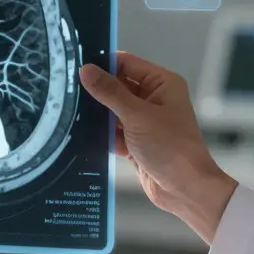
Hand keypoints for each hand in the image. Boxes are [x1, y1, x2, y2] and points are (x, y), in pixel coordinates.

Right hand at [79, 52, 236, 242]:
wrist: (185, 189)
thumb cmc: (171, 147)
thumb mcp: (137, 115)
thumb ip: (110, 92)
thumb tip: (87, 70)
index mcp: (162, 84)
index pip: (127, 63)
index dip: (103, 64)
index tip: (76, 67)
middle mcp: (154, 99)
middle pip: (118, 86)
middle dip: (97, 91)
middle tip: (68, 91)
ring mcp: (145, 121)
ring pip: (113, 109)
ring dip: (98, 114)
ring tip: (71, 112)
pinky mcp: (137, 141)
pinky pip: (114, 130)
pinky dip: (103, 134)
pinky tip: (85, 135)